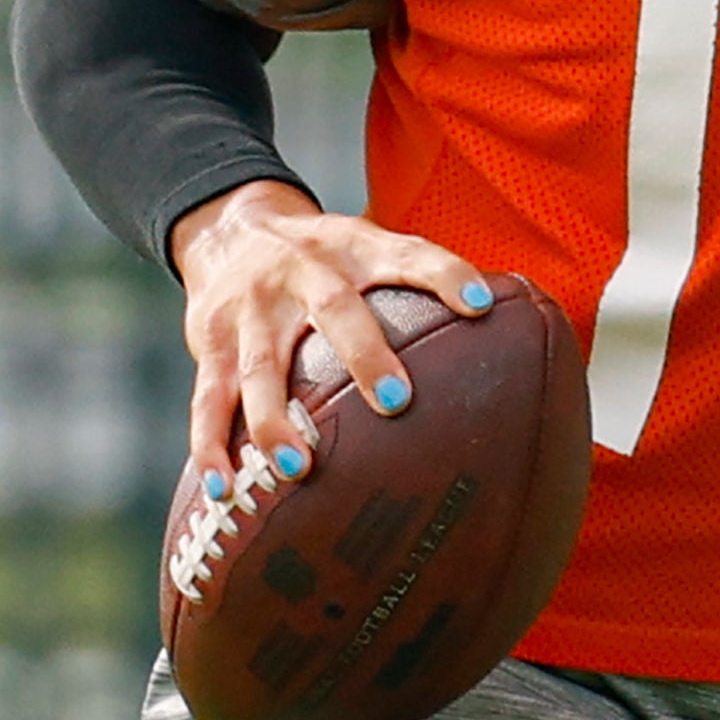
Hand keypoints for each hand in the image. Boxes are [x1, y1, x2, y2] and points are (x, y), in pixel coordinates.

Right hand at [167, 181, 491, 498]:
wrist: (228, 228)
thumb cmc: (322, 259)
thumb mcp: (367, 250)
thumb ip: (421, 287)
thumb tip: (512, 331)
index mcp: (354, 249)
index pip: (408, 253)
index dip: (445, 273)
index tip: (481, 303)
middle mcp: (302, 273)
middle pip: (333, 308)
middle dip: (364, 354)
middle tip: (396, 401)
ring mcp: (251, 309)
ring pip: (260, 365)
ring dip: (276, 419)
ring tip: (299, 468)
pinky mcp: (209, 341)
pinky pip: (207, 399)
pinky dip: (210, 446)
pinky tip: (221, 491)